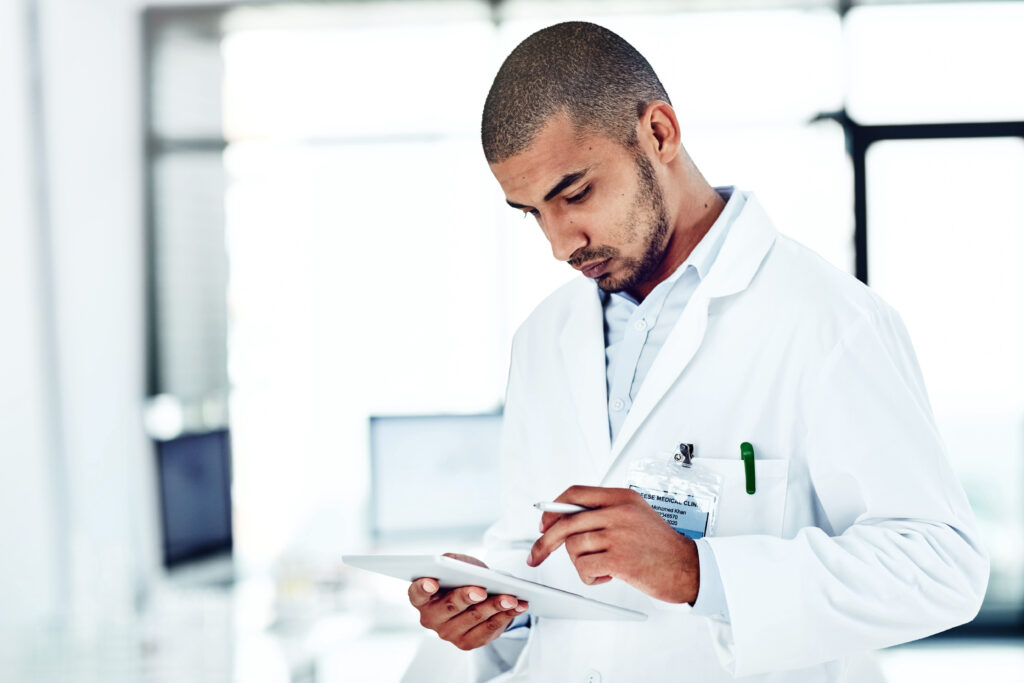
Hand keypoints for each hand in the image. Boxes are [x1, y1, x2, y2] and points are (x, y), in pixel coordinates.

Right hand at [407, 553, 528, 650]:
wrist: (480, 594)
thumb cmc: (463, 577)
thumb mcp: (456, 563)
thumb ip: (451, 561)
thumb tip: (452, 562)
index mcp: (422, 598)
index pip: (417, 593)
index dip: (423, 588)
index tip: (432, 581)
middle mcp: (431, 618)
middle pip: (450, 607)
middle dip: (467, 597)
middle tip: (481, 590)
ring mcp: (448, 633)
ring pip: (474, 618)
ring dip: (494, 606)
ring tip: (510, 597)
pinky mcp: (468, 643)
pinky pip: (488, 629)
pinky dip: (505, 616)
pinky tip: (517, 607)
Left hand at [528, 486, 699, 603]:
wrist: (689, 567)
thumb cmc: (660, 546)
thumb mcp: (634, 515)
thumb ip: (603, 513)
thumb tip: (563, 520)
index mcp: (621, 497)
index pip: (574, 493)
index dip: (553, 509)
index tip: (542, 524)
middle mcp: (619, 512)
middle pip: (565, 522)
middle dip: (544, 542)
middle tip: (536, 555)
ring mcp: (619, 534)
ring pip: (573, 548)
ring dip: (581, 564)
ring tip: (601, 567)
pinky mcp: (620, 559)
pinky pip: (584, 568)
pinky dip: (590, 577)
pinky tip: (608, 576)